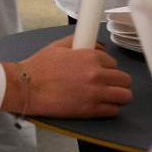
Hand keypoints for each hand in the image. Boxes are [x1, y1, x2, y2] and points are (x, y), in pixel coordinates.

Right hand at [16, 38, 132, 117]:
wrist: (26, 87)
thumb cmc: (38, 67)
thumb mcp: (57, 46)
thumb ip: (78, 41)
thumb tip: (96, 44)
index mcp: (88, 56)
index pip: (114, 62)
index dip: (107, 67)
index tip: (101, 71)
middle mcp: (95, 74)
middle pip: (125, 79)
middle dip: (117, 81)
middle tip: (108, 84)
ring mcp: (95, 93)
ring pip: (125, 96)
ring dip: (118, 95)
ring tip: (108, 95)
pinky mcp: (90, 110)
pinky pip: (114, 110)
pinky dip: (110, 108)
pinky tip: (100, 105)